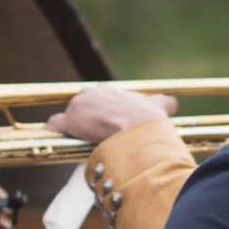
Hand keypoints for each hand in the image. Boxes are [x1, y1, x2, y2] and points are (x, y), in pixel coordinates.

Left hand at [45, 86, 177, 143]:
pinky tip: (61, 136)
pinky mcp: (68, 122)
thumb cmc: (147, 118)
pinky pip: (56, 124)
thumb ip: (162, 102)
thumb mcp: (157, 105)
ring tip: (84, 139)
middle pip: (82, 104)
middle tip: (96, 131)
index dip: (102, 110)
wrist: (137, 130)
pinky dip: (57, 129)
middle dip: (87, 116)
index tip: (107, 121)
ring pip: (70, 115)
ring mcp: (77, 106)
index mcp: (109, 89)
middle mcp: (91, 93)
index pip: (99, 97)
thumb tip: (172, 101)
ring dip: (75, 125)